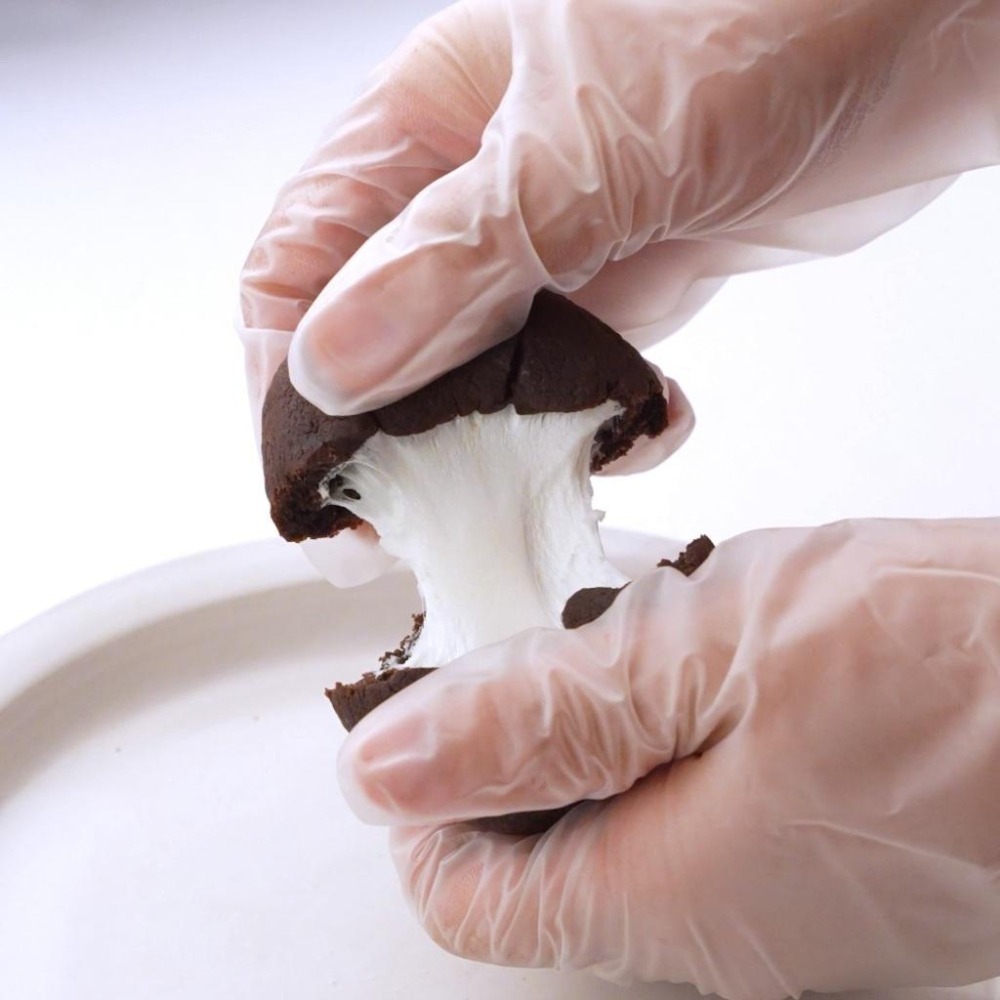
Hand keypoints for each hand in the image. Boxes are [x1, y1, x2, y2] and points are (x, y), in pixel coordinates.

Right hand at [240, 0, 999, 417]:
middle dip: (392, 433)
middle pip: (383, 333)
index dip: (287, 375)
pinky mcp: (636, 277)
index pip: (297, 264)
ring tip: (532, 484)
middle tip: (414, 519)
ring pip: (484, 369)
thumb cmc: (768, 21)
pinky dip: (606, 418)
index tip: (314, 478)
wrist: (933, 28)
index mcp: (424, 125)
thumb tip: (331, 366)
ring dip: (507, 438)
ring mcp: (559, 239)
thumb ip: (457, 261)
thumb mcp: (585, 148)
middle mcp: (476, 187)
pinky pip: (585, 376)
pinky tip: (645, 425)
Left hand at [339, 518, 999, 998]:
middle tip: (559, 635)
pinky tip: (728, 660)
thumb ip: (538, 718)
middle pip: (544, 859)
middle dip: (523, 742)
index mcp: (665, 903)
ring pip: (627, 822)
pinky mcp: (838, 865)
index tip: (434, 694)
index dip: (424, 794)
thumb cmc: (950, 666)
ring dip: (609, 726)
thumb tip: (386, 768)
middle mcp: (720, 937)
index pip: (466, 896)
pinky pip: (708, 807)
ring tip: (656, 633)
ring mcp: (788, 910)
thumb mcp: (705, 657)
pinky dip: (682, 732)